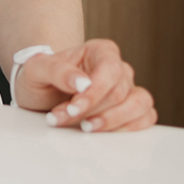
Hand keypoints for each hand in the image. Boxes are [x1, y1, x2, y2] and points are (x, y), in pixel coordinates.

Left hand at [18, 39, 156, 131]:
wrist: (42, 93)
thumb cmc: (42, 77)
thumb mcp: (37, 69)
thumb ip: (57, 71)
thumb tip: (82, 82)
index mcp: (101, 51)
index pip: (109, 69)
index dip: (94, 92)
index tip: (73, 107)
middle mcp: (119, 69)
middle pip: (118, 93)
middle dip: (90, 111)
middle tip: (63, 118)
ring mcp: (129, 89)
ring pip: (138, 105)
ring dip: (111, 122)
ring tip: (85, 128)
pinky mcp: (133, 110)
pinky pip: (146, 118)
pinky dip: (127, 128)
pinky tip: (102, 132)